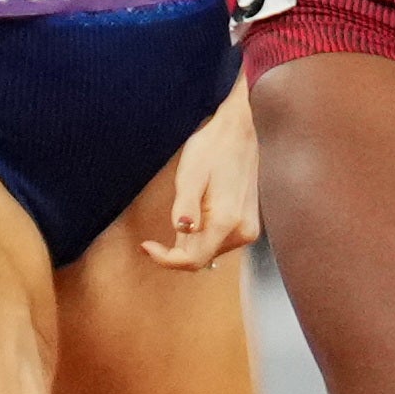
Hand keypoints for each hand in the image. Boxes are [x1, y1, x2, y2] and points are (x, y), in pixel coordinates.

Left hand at [138, 85, 259, 270]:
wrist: (239, 133)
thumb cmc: (212, 149)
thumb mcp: (190, 174)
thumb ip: (186, 204)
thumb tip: (182, 229)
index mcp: (226, 221)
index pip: (193, 260)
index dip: (166, 259)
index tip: (146, 245)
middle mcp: (242, 231)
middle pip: (200, 258)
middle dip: (176, 248)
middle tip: (158, 227)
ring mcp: (248, 230)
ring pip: (208, 251)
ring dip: (190, 240)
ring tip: (185, 207)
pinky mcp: (248, 225)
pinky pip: (217, 241)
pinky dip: (202, 234)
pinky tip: (197, 210)